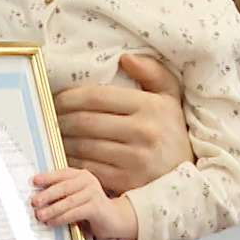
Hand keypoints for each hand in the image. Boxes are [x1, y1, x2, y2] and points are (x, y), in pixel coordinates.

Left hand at [29, 167, 137, 239]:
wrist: (113, 218)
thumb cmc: (90, 206)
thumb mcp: (76, 196)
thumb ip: (62, 193)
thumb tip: (38, 197)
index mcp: (81, 175)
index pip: (62, 174)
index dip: (47, 177)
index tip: (34, 181)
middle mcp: (88, 181)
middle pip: (64, 187)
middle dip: (47, 194)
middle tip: (34, 201)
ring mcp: (94, 193)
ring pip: (68, 201)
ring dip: (52, 209)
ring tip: (40, 215)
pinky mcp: (97, 207)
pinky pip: (75, 212)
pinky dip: (61, 218)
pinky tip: (52, 222)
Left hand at [52, 53, 192, 192]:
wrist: (189, 175)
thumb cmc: (172, 131)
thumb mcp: (170, 97)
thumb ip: (152, 72)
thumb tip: (125, 58)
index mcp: (151, 106)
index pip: (96, 97)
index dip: (68, 97)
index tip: (56, 99)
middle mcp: (144, 132)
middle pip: (85, 122)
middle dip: (60, 119)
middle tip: (49, 117)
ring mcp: (136, 159)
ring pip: (83, 146)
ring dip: (62, 140)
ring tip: (54, 134)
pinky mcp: (128, 182)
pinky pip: (89, 168)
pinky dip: (72, 161)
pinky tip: (66, 154)